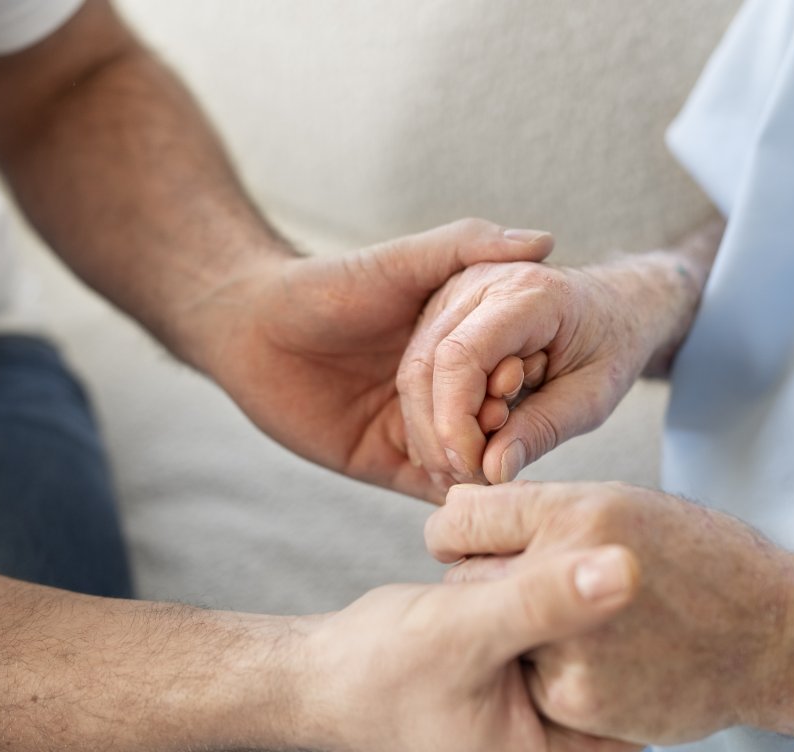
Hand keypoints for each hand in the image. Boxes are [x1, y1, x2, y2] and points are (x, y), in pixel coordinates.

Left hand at [188, 219, 555, 501]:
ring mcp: (418, 429)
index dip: (526, 375)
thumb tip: (543, 241)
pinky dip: (451, 494)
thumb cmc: (327, 285)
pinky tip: (465, 491)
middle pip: (499, 420)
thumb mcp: (402, 261)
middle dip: (509, 426)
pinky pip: (430, 488)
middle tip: (502, 422)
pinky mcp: (386, 463)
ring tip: (489, 459)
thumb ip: (466, 246)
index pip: (514, 370)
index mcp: (460, 344)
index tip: (527, 375)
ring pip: (471, 459)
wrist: (249, 328)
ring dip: (484, 463)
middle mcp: (446, 389)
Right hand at [294, 543, 642, 751]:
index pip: (636, 703)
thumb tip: (628, 570)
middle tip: (628, 556)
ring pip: (586, 657)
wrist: (315, 675)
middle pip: (615, 679)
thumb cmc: (380, 667)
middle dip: (616, 623)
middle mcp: (547, 748)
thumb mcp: (469, 627)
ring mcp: (534, 722)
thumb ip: (543, 599)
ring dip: (584, 609)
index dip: (646, 637)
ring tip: (590, 560)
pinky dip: (554, 608)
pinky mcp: (519, 689)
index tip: (647, 572)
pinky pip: (557, 647)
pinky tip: (546, 566)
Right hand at [398, 262, 659, 486]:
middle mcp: (480, 281)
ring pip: (414, 369)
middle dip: (439, 433)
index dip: (455, 421)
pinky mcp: (444, 309)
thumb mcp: (593, 395)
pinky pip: (420, 367)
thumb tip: (491, 472)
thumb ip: (543, 430)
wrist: (614, 305)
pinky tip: (463, 442)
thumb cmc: (611, 345)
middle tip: (471, 477)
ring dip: (433, 427)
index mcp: (526, 293)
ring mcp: (455, 290)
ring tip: (473, 462)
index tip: (473, 468)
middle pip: (425, 364)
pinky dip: (435, 412)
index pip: (461, 356)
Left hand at [424, 482, 793, 744]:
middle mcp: (568, 574)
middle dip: (488, 583)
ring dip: (518, 632)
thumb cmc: (696, 560)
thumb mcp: (623, 505)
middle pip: (465, 580)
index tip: (477, 544)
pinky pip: (526, 679)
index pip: (459, 521)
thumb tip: (452, 512)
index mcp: (579, 515)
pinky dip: (549, 672)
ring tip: (586, 625)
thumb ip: (536, 510)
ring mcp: (570, 644)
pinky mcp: (576, 698)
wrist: (773, 636)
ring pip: (495, 634)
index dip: (463, 534)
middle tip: (541, 587)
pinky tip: (603, 659)